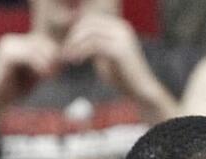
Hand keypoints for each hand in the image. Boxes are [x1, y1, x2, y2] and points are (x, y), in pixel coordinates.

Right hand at [0, 32, 60, 110]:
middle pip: (40, 42)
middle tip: (55, 75)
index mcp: (17, 42)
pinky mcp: (6, 55)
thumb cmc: (16, 90)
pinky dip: (40, 65)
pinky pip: (30, 55)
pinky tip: (43, 76)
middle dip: (52, 57)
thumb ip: (46, 63)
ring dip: (48, 62)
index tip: (57, 72)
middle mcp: (10, 40)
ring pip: (37, 48)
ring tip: (51, 77)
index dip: (54, 55)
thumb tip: (64, 56)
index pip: (42, 41)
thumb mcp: (36, 74)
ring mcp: (7, 46)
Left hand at [61, 12, 177, 116]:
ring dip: (75, 44)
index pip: (90, 19)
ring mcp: (122, 37)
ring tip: (67, 57)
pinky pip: (94, 45)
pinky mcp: (120, 50)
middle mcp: (122, 27)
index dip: (75, 30)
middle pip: (88, 23)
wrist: (141, 91)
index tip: (66, 45)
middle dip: (73, 36)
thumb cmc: (122, 76)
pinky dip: (81, 52)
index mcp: (119, 26)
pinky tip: (76, 61)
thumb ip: (94, 44)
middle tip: (64, 51)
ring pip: (89, 33)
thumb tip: (76, 36)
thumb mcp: (105, 56)